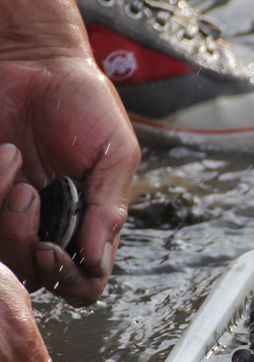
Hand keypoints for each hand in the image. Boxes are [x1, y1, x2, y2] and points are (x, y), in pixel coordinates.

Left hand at [0, 6, 139, 305]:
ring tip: (13, 163)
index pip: (85, 282)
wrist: (37, 62)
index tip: (53, 249)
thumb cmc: (85, 103)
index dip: (71, 280)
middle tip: (30, 193)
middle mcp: (52, 227)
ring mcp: (14, 214)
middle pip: (38, 276)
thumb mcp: (116, 154)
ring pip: (4, 254)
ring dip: (5, 214)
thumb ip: (111, 208)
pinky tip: (3, 153)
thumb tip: (97, 260)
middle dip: (26, 242)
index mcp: (92, 225)